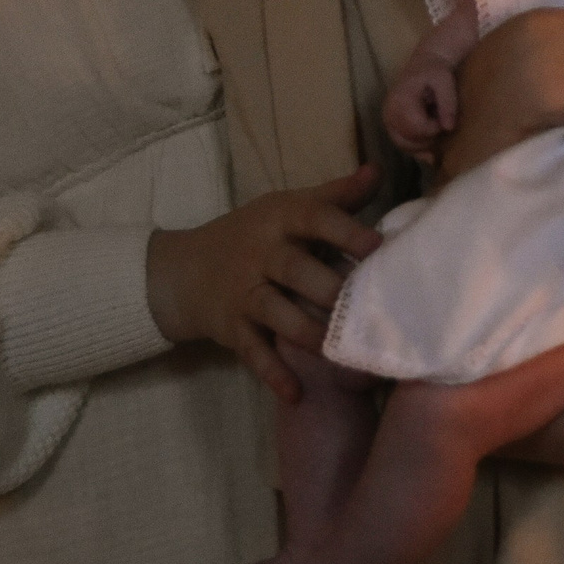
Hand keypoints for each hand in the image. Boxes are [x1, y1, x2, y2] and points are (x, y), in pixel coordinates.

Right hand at [146, 167, 381, 399]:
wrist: (185, 270)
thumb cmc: (255, 235)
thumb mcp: (289, 209)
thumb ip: (336, 197)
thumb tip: (376, 170)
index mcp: (281, 219)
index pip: (314, 218)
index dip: (345, 230)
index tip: (378, 246)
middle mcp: (262, 253)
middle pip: (295, 269)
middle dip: (328, 288)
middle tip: (362, 307)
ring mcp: (244, 293)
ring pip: (276, 312)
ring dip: (307, 333)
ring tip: (338, 352)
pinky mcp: (232, 328)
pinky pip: (252, 352)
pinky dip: (272, 373)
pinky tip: (295, 393)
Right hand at [382, 54, 460, 156]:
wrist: (424, 65)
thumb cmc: (435, 71)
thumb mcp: (445, 82)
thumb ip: (448, 103)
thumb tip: (448, 128)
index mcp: (400, 99)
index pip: (417, 127)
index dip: (434, 129)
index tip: (444, 119)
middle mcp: (389, 111)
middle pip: (409, 140)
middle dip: (429, 138)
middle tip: (440, 123)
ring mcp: (388, 120)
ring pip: (404, 146)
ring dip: (423, 145)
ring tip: (435, 129)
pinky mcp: (390, 125)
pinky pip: (401, 144)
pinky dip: (415, 149)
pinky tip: (429, 152)